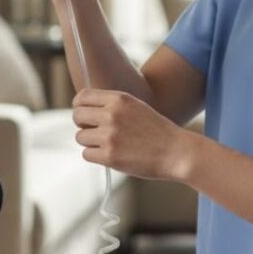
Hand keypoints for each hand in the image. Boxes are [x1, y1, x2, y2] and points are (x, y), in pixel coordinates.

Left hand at [72, 88, 191, 181]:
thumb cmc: (156, 130)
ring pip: (80, 137)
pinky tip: (111, 154)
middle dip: (82, 124)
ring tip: (108, 144)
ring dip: (90, 142)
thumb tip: (84, 108)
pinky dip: (96, 156)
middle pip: (77, 115)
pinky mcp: (109, 156)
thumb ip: (112, 105)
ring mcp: (109, 135)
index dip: (79, 105)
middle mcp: (112, 114)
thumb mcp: (136, 107)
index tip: (84, 113)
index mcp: (119, 99)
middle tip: (93, 131)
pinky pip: (87, 154)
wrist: (175, 151)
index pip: (82, 96)